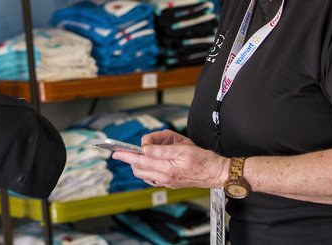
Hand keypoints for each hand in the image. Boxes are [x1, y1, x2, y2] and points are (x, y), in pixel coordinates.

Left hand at [111, 130, 227, 189]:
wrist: (216, 173)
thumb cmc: (202, 159)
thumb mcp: (182, 148)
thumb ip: (161, 149)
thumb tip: (144, 148)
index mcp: (166, 168)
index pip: (140, 160)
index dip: (126, 155)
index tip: (115, 152)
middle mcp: (164, 178)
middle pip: (138, 168)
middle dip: (130, 159)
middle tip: (124, 150)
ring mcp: (166, 182)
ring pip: (143, 174)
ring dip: (138, 164)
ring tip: (136, 155)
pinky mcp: (170, 183)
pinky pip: (151, 178)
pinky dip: (145, 171)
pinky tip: (148, 164)